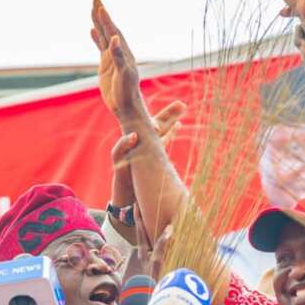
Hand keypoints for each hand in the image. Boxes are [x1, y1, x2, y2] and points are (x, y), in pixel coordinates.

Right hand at [91, 0, 144, 117]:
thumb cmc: (127, 92)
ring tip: (92, 10)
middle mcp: (119, 53)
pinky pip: (100, 47)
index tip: (100, 6)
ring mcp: (112, 58)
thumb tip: (115, 39)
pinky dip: (96, 38)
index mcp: (124, 53)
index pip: (114, 32)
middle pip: (109, 30)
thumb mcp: (124, 74)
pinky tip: (92, 31)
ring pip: (104, 37)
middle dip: (102, 15)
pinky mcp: (106, 66)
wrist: (126, 107)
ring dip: (98, 24)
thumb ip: (119, 56)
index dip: (106, 20)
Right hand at [109, 101, 186, 236]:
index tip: (183, 105)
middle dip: (165, 116)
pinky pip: (119, 151)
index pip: (161, 126)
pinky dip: (125, 143)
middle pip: (151, 126)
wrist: (127, 198)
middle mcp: (139, 144)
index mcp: (151, 144)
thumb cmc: (142, 181)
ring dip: (145, 127)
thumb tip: (186, 160)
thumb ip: (167, 161)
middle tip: (180, 106)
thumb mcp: (158, 169)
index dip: (170, 115)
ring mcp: (128, 152)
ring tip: (156, 123)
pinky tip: (133, 137)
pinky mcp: (118, 162)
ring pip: (135, 134)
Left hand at [132, 204, 170, 282]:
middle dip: (145, 220)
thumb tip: (169, 229)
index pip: (140, 229)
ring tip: (159, 219)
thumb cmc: (154, 279)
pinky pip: (161, 247)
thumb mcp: (158, 260)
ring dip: (155, 230)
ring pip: (153, 240)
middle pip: (145, 233)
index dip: (138, 216)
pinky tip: (171, 238)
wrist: (155, 298)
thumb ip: (162, 244)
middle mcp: (146, 253)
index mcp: (143, 250)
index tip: (135, 204)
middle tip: (146, 207)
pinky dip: (164, 240)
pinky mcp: (160, 264)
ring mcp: (153, 259)